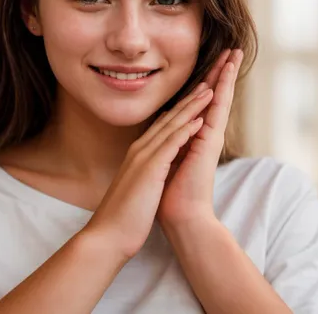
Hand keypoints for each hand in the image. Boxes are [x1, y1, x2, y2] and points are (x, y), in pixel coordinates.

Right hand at [82, 82, 213, 260]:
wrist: (108, 235)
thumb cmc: (123, 217)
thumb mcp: (136, 188)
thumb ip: (143, 174)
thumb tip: (151, 170)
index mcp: (138, 155)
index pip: (162, 127)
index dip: (180, 110)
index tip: (195, 97)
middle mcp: (140, 150)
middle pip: (168, 119)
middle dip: (189, 100)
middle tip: (206, 82)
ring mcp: (143, 158)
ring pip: (171, 126)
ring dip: (191, 107)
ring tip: (209, 91)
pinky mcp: (149, 169)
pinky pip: (170, 144)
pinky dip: (185, 130)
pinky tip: (199, 119)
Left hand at [157, 48, 243, 228]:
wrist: (181, 217)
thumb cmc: (170, 195)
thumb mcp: (166, 161)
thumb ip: (171, 144)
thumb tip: (165, 133)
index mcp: (193, 137)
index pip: (201, 103)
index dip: (206, 82)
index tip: (212, 62)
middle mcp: (205, 134)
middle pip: (214, 96)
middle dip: (221, 72)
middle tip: (231, 49)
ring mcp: (209, 137)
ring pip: (220, 98)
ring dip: (226, 74)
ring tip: (234, 53)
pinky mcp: (210, 142)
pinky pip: (217, 109)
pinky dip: (222, 90)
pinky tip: (226, 73)